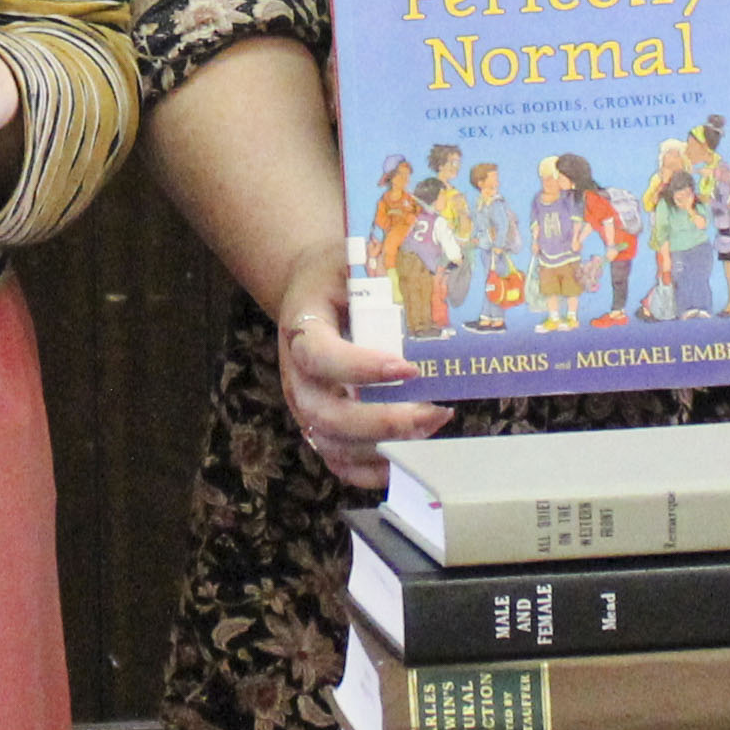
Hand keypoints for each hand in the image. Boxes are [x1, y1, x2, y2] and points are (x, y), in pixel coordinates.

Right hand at [265, 257, 445, 491]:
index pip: (321, 356)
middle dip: (381, 421)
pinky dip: (375, 470)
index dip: (361, 368)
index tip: (408, 368)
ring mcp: (307, 408)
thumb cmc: (335, 278)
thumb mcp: (349, 259)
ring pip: (335, 446)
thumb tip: (432, 266)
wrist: (307, 294)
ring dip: (386, 445)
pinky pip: (340, 464)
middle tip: (429, 411)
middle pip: (326, 415)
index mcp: (301, 329)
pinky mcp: (320, 428)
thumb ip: (378, 266)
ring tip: (431, 422)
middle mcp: (297, 377)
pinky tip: (411, 451)